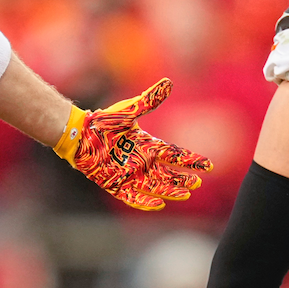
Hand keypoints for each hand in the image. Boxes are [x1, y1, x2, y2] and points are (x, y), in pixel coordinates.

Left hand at [53, 79, 211, 210]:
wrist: (80, 134)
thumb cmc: (104, 122)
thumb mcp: (129, 110)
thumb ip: (149, 100)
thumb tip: (168, 82)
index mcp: (147, 145)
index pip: (175, 154)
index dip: (192, 160)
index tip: (208, 165)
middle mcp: (142, 162)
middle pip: (168, 174)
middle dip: (183, 180)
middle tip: (196, 184)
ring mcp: (129, 174)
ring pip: (155, 186)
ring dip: (170, 191)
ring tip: (185, 194)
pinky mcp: (115, 184)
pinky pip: (133, 197)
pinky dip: (145, 201)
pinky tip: (159, 204)